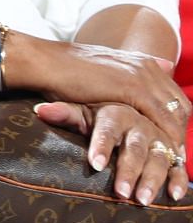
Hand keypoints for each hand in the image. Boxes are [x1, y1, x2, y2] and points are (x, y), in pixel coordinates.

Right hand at [18, 36, 186, 147]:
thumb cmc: (64, 72)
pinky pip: (160, 115)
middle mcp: (147, 66)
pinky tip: (162, 153)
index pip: (173, 96)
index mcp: (142, 62)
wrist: (45, 62)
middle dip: (180, 131)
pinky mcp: (132, 87)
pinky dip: (165, 136)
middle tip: (174, 155)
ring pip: (174, 112)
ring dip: (176, 137)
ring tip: (172, 161)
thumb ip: (122, 79)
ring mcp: (141, 75)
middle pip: (180, 105)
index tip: (171, 141)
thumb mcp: (100, 73)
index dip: (175, 120)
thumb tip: (138, 84)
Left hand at [35, 100, 188, 204]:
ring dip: (152, 180)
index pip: (108, 129)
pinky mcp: (172, 153)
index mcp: (117, 114)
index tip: (94, 165)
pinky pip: (178, 167)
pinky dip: (178, 181)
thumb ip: (65, 114)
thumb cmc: (100, 116)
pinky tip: (174, 196)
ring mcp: (159, 140)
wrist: (132, 110)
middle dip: (129, 171)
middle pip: (135, 148)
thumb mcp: (83, 113)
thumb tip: (39, 111)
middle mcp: (141, 126)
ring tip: (142, 200)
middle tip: (121, 193)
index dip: (101, 146)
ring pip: (158, 159)